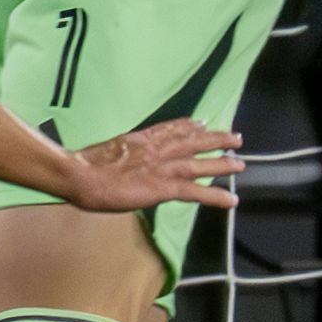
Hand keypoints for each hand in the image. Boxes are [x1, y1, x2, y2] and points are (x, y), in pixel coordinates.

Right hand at [65, 119, 244, 214]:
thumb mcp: (107, 153)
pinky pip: (196, 191)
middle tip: (235, 137)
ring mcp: (162, 167)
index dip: (188, 126)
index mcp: (140, 139)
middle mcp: (157, 149)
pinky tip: (231, 199)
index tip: (201, 122)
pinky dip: (215, 195)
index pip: (170, 129)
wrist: (81, 175)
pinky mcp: (164, 187)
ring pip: (199, 163)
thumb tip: (121, 163)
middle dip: (215, 139)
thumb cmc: (85, 168)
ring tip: (240, 163)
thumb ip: (121, 157)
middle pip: (192, 141)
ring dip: (222, 163)